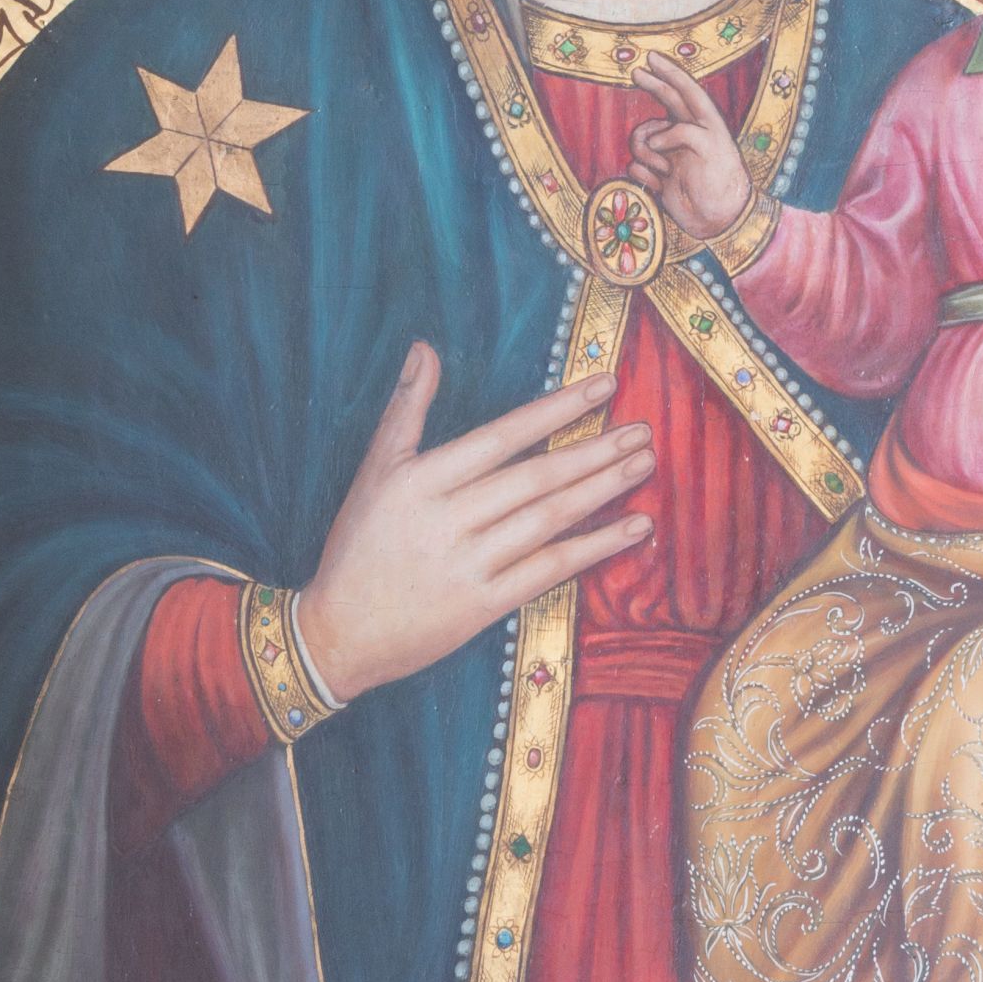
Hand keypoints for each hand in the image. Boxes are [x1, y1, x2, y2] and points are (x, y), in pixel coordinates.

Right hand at [296, 346, 654, 706]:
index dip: (558, 409)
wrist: (338, 633)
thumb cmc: (358, 545)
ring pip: (549, 518)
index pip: (504, 434)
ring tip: (644, 464)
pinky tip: (633, 528)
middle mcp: (449, 518)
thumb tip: (424, 348)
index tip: (604, 386)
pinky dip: (596, 547)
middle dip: (595, 449)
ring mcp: (469, 563)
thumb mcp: (374, 470)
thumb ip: (405, 407)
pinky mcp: (484, 605)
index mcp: (423, 478)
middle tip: (643, 429)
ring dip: (602, 489)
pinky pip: (550, 570)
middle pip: (537, 476)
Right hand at [626, 55, 754, 240]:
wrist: (718, 221)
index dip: (670, 73)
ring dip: (645, 152)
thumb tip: (652, 140)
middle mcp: (686, 134)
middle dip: (652, 86)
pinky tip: (658, 185)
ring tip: (662, 169)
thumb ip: (680, 133)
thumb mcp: (710, 148)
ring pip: (641, 138)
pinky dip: (644, 175)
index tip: (652, 58)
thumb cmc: (721, 183)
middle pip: (665, 101)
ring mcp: (671, 154)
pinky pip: (636, 165)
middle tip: (636, 73)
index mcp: (705, 124)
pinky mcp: (658, 175)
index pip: (687, 91)